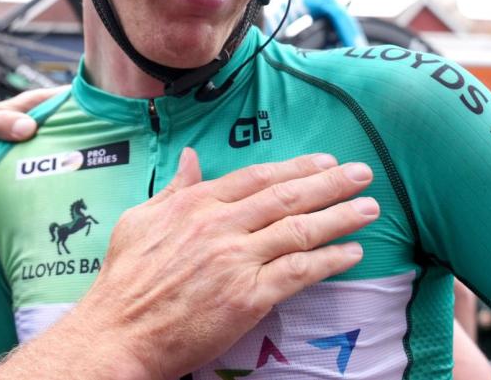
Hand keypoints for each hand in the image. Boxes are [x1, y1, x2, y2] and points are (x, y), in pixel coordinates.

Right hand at [62, 149, 377, 379]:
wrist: (120, 331)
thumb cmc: (125, 280)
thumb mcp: (140, 220)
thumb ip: (173, 189)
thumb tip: (189, 158)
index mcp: (194, 204)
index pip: (255, 177)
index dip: (295, 167)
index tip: (323, 161)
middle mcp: (219, 225)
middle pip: (286, 197)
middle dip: (330, 183)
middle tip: (362, 173)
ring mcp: (236, 260)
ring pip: (299, 230)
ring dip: (340, 217)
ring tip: (370, 208)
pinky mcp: (248, 297)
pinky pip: (299, 272)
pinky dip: (329, 260)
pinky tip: (352, 253)